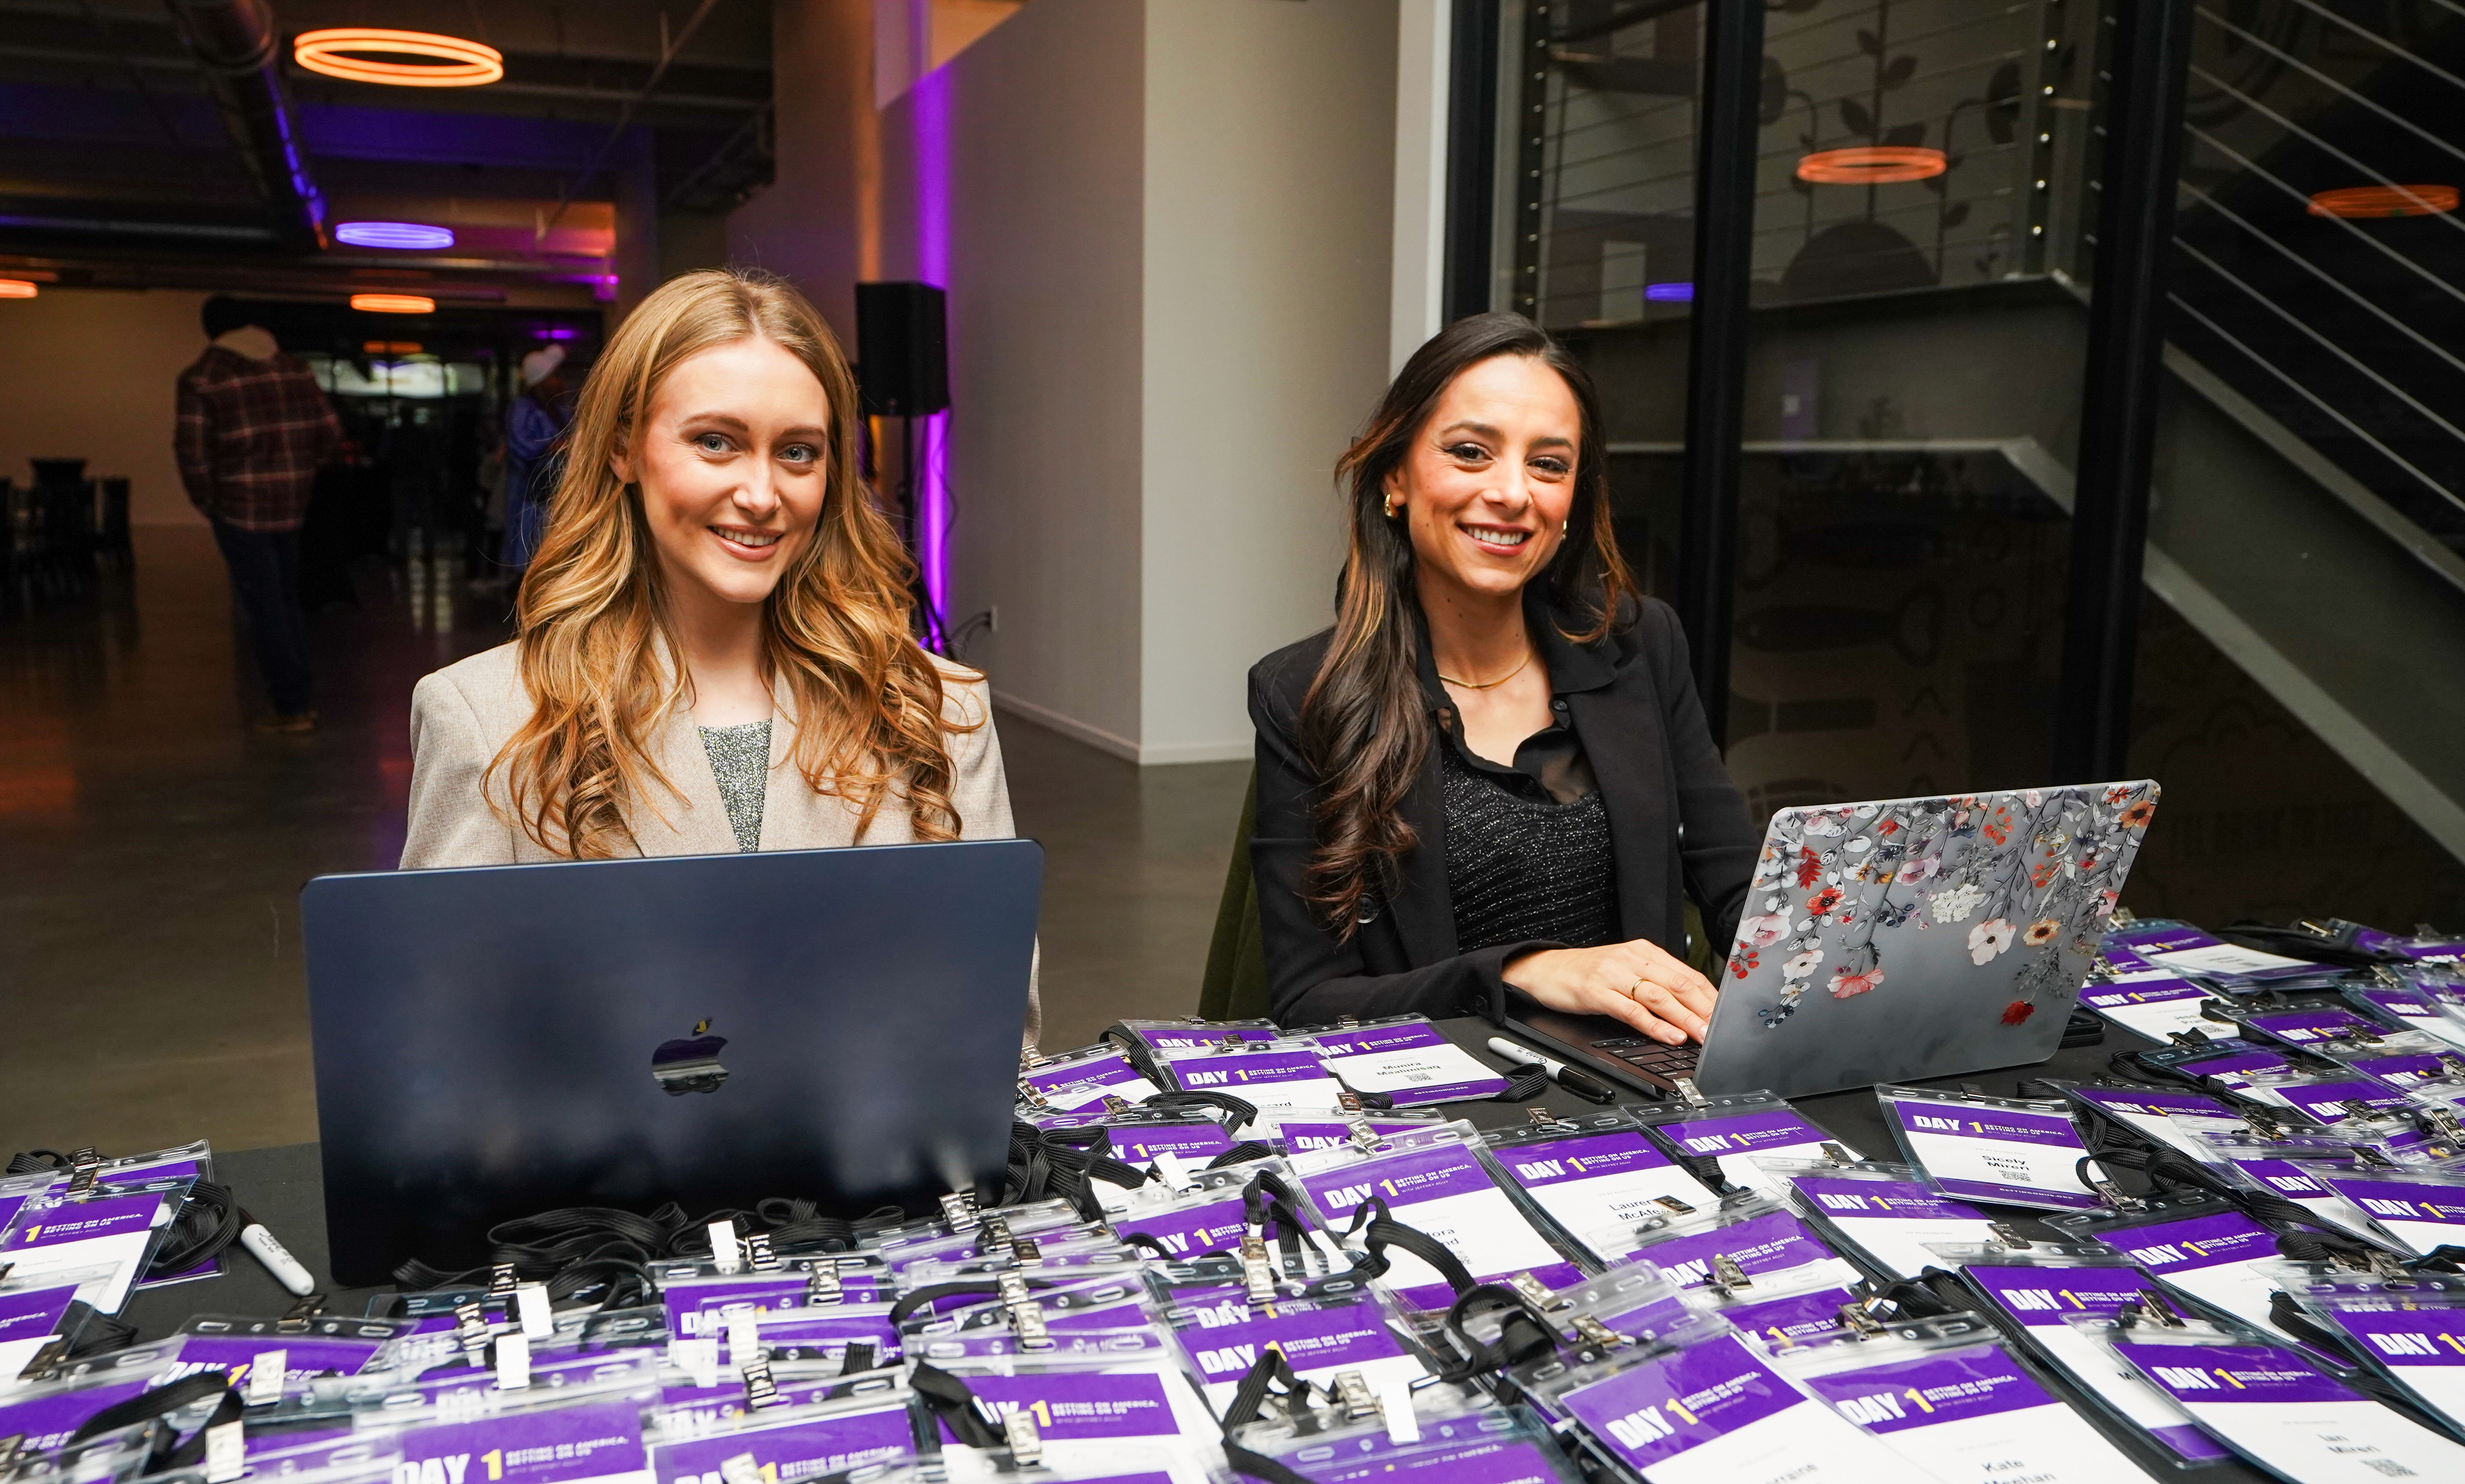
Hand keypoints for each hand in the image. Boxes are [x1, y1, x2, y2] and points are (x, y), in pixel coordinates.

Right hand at [1502, 938, 1717, 1044]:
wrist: (1544, 968)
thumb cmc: (1587, 973)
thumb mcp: (1625, 970)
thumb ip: (1655, 983)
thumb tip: (1689, 1007)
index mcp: (1644, 952)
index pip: (1687, 974)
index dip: (1710, 997)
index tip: (1725, 1017)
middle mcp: (1632, 959)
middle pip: (1678, 984)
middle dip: (1703, 1010)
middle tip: (1719, 1030)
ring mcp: (1614, 974)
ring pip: (1659, 997)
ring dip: (1684, 1019)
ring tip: (1701, 1036)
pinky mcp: (1597, 991)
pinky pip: (1631, 1010)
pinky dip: (1654, 1025)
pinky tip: (1668, 1034)